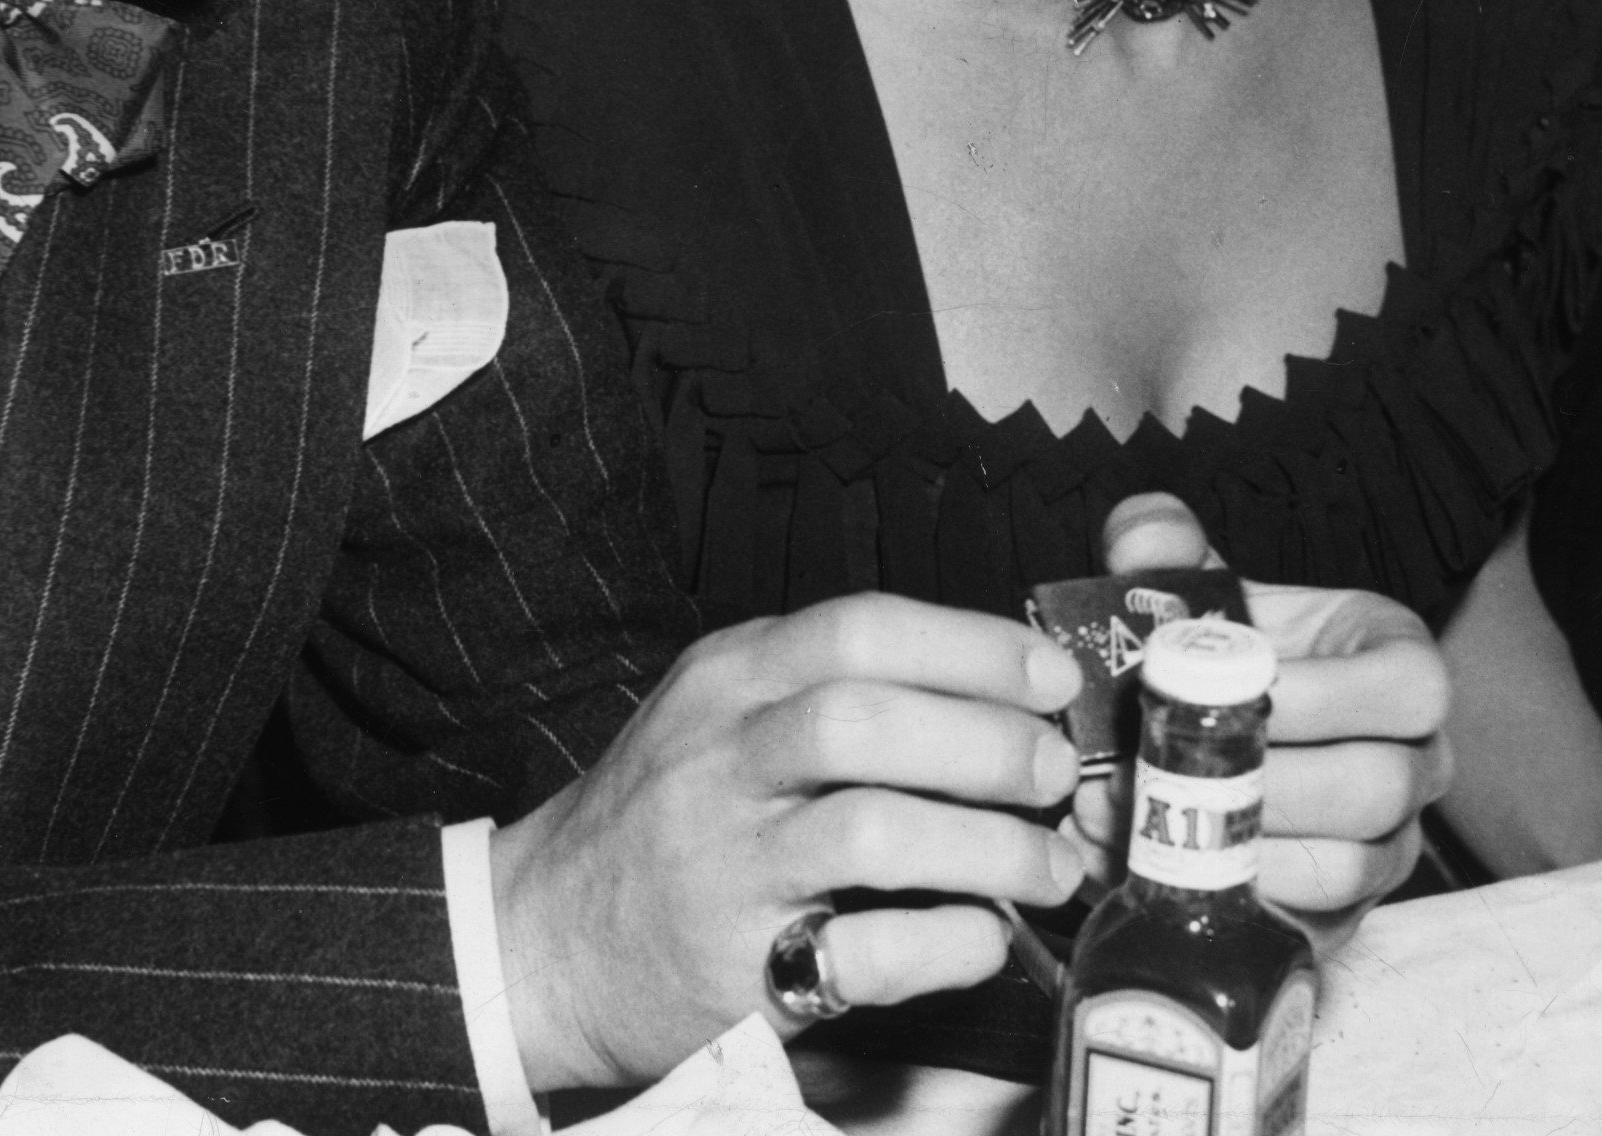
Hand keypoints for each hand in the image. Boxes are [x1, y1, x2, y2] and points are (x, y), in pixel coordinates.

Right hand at [488, 596, 1086, 1092]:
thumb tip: (994, 694)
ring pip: (875, 827)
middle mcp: (720, 760)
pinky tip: (984, 935)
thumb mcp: (717, 715)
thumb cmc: (659, 820)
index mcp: (726, 680)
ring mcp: (725, 865)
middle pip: (868, 717)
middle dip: (989, 741)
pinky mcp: (740, 971)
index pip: (859, 629)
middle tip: (1056, 773)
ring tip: (1050, 865)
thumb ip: (823, 690)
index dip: (973, 647)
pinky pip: (869, 952)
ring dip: (992, 846)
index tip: (1050, 677)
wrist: (545, 938)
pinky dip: (949, 942)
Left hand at [1077, 494, 1451, 943]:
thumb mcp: (1195, 586)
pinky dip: (1223, 894)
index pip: (1412, 688)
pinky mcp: (1342, 911)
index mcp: (1401, 668)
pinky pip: (1304, 921)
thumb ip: (1163, 545)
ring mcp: (1387, 845)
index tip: (1236, 687)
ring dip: (1232, 843)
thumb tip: (1146, 534)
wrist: (1205, 725)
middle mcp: (1416, 762)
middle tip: (1167, 759)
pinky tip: (1143, 858)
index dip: (1329, 694)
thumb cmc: (1218, 649)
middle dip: (1266, 777)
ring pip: (1343, 866)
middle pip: (1379, 789)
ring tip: (1134, 809)